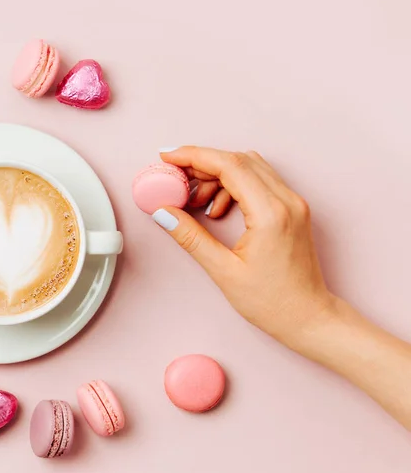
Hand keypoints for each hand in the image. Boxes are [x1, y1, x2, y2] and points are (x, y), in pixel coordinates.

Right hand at [155, 146, 334, 345]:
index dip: (194, 156)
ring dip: (218, 175)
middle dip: (203, 164)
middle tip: (176, 178)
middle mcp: (287, 201)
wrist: (308, 317)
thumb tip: (164, 213)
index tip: (168, 156)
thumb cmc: (272, 302)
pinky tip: (218, 209)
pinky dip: (234, 185)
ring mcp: (293, 202)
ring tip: (197, 202)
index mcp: (270, 214)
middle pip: (239, 160)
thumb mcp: (224, 271)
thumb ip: (191, 237)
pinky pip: (260, 181)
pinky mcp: (292, 209)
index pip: (230, 165)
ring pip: (250, 167)